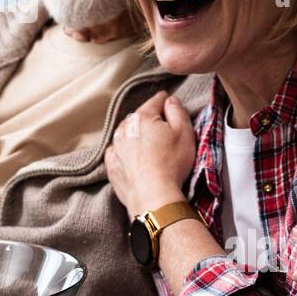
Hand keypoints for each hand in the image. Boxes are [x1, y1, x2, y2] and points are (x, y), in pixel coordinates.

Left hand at [105, 91, 196, 220]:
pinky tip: (135, 159)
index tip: (171, 106)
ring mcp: (115, 147)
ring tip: (150, 146)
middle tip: (165, 132)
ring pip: (127, 133)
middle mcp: (124, 128)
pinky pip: (118, 152)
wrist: (153, 196)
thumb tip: (170, 100)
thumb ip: (177, 111)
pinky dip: (125, 152)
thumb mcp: (184, 132)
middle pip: (140, 117)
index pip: (156, 101)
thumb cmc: (172, 163)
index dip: (167, 102)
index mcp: (142, 117)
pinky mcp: (112, 165)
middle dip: (151, 120)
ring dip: (136, 135)